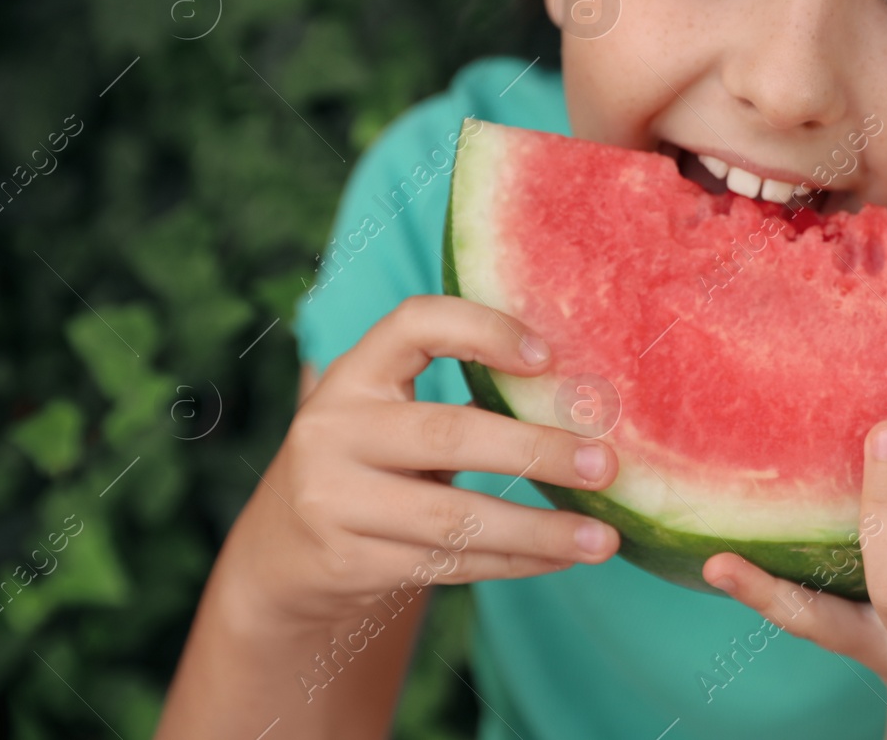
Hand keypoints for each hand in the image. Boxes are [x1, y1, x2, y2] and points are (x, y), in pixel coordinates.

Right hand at [220, 294, 622, 633]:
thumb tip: (583, 401)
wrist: (281, 553)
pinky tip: (561, 556)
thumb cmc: (370, 463)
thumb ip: (458, 399)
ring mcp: (334, 500)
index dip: (483, 330)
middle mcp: (334, 429)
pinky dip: (515, 562)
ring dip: (539, 530)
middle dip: (537, 452)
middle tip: (605, 466)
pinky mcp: (349, 561)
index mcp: (355, 374)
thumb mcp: (390, 416)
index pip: (415, 324)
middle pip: (449, 434)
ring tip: (603, 539)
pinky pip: (449, 562)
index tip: (548, 357)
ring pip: (456, 518)